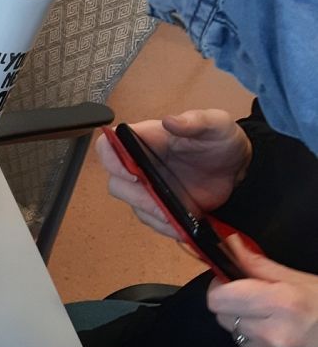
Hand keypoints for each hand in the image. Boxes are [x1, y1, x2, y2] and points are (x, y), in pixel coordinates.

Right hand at [95, 109, 251, 239]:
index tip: (131, 174)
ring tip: (177, 218)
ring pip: (133, 205)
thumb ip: (196, 120)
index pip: (109, 146)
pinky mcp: (159, 205)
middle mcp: (140, 163)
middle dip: (135, 196)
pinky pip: (152, 220)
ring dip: (152, 214)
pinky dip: (165, 226)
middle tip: (159, 204)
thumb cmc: (221, 141)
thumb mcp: (216, 124)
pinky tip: (182, 227)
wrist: (238, 169)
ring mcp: (148, 187)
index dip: (110, 160)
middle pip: (116, 183)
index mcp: (145, 139)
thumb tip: (170, 121)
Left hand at [207, 239, 317, 346]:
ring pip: (236, 338)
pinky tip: (287, 344)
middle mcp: (272, 336)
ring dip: (249, 329)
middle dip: (236, 306)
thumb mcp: (305, 281)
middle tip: (263, 303)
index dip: (221, 288)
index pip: (217, 299)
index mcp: (281, 304)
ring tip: (282, 325)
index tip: (232, 283)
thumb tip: (228, 245)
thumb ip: (260, 266)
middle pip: (223, 317)